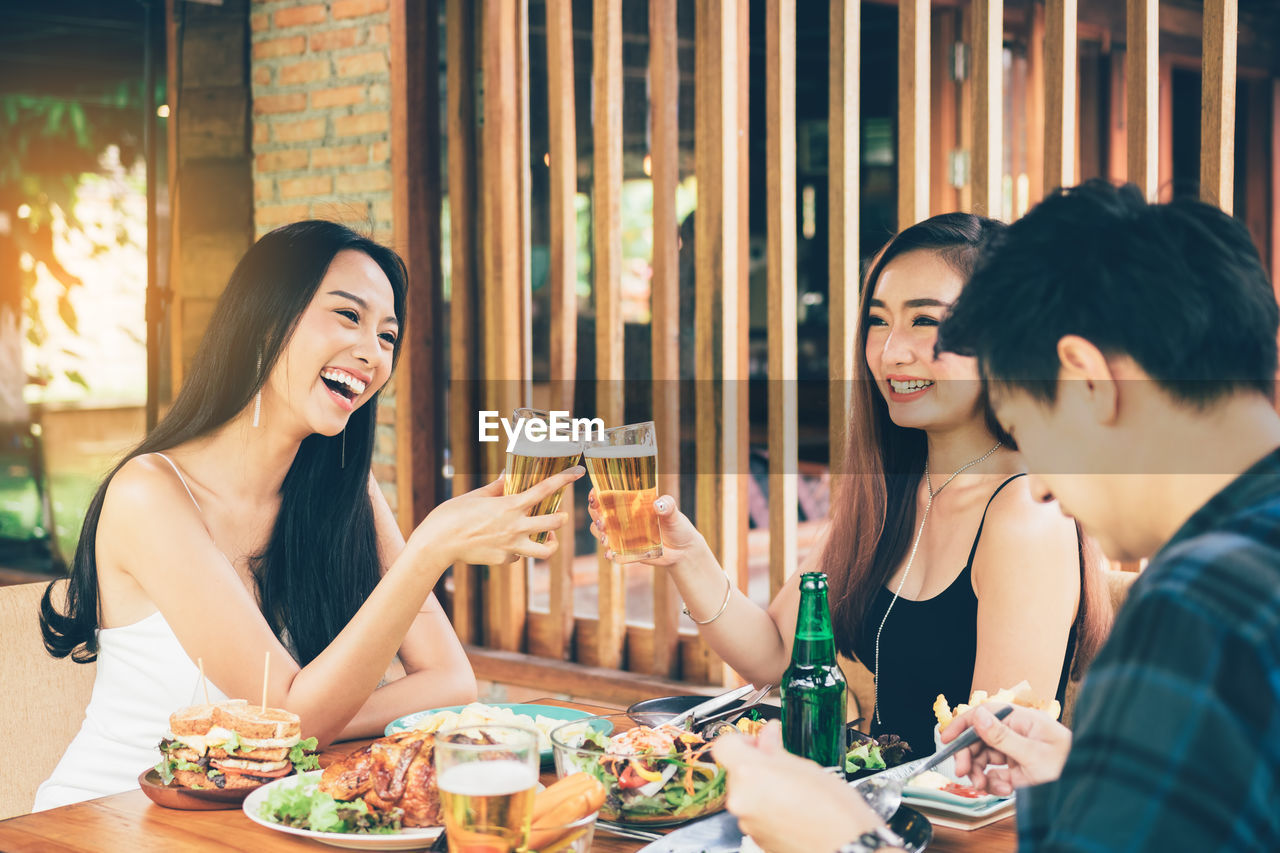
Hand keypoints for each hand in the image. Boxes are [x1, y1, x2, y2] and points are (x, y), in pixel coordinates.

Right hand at [410, 466, 583, 565]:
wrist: (437, 543)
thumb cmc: (452, 514)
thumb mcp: (477, 495)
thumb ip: (498, 487)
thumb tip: (508, 475)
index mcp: (510, 505)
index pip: (545, 489)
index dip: (565, 479)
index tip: (578, 472)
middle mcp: (515, 527)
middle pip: (555, 523)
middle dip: (562, 518)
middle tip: (561, 516)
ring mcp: (511, 546)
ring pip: (545, 551)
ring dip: (551, 542)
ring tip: (547, 537)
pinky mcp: (504, 560)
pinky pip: (519, 556)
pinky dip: (519, 551)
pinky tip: (510, 545)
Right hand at [586, 491, 707, 565]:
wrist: (683, 551)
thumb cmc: (678, 526)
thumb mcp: (674, 513)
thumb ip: (668, 505)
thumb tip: (658, 504)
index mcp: (630, 502)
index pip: (608, 494)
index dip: (597, 494)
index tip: (594, 496)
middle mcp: (622, 517)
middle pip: (598, 512)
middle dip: (595, 515)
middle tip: (602, 521)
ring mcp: (622, 534)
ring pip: (600, 531)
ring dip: (599, 534)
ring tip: (606, 538)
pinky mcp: (626, 551)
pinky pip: (612, 552)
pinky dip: (609, 553)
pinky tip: (611, 554)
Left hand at [712, 722, 882, 852]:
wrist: (846, 847)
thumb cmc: (833, 810)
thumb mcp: (804, 767)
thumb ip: (776, 749)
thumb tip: (767, 734)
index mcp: (749, 774)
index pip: (724, 745)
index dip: (741, 740)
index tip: (758, 742)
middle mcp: (741, 800)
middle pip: (736, 771)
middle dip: (756, 766)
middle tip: (783, 766)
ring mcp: (747, 822)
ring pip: (747, 794)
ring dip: (763, 788)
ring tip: (794, 791)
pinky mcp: (756, 839)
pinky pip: (755, 814)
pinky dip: (768, 808)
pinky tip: (792, 809)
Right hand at [941, 703, 1071, 794]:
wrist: (1088, 792)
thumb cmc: (1070, 768)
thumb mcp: (1034, 755)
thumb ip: (1002, 736)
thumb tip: (977, 715)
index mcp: (1023, 720)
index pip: (985, 714)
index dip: (963, 725)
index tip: (946, 740)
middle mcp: (1018, 732)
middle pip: (980, 738)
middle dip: (969, 756)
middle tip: (964, 774)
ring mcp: (1018, 751)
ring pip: (985, 757)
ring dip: (980, 773)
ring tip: (987, 787)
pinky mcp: (1019, 768)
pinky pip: (995, 773)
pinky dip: (994, 783)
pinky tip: (1003, 790)